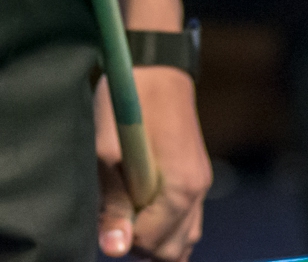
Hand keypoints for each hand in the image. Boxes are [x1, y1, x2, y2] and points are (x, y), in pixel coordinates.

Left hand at [95, 67, 210, 258]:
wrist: (155, 63)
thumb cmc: (130, 102)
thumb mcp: (108, 153)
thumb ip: (113, 204)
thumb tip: (113, 248)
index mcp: (181, 190)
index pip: (152, 244)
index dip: (123, 235)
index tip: (106, 213)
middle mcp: (198, 193)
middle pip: (172, 251)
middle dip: (140, 243)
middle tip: (115, 215)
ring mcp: (201, 185)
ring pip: (184, 240)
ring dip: (154, 237)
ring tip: (127, 209)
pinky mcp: (196, 175)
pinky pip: (187, 221)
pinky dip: (166, 225)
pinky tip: (143, 204)